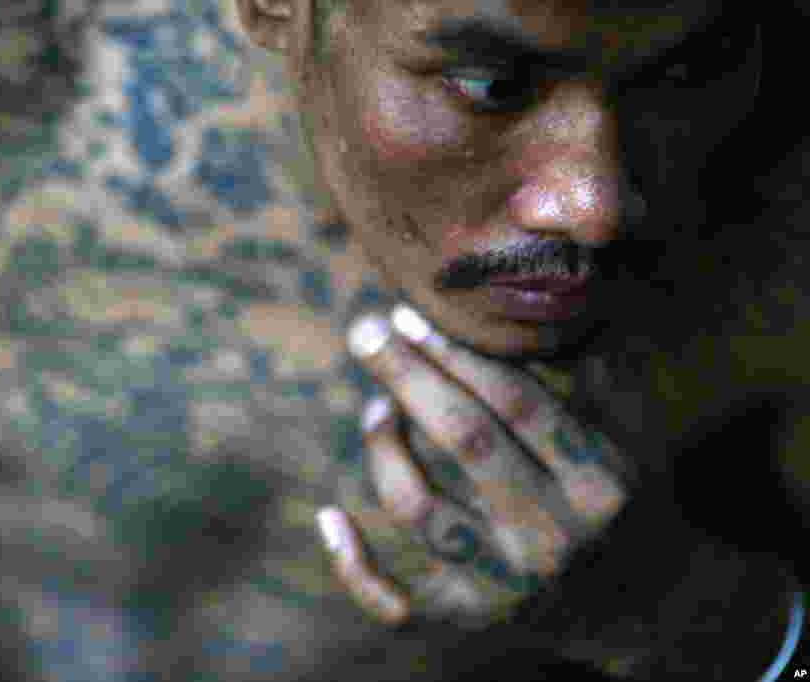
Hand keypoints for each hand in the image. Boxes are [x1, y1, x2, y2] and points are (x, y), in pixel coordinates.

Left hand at [317, 304, 628, 629]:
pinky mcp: (471, 615)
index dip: (458, 354)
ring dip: (382, 445)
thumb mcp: (627, 440)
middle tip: (366, 329)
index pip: (517, 402)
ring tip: (376, 407)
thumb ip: (592, 378)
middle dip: (408, 377)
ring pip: (417, 504)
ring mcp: (508, 580)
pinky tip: (329, 518)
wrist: (643, 605)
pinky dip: (355, 568)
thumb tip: (544, 305)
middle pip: (464, 440)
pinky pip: (400, 602)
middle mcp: (553, 532)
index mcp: (596, 480)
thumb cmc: (619, 500)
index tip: (412, 316)